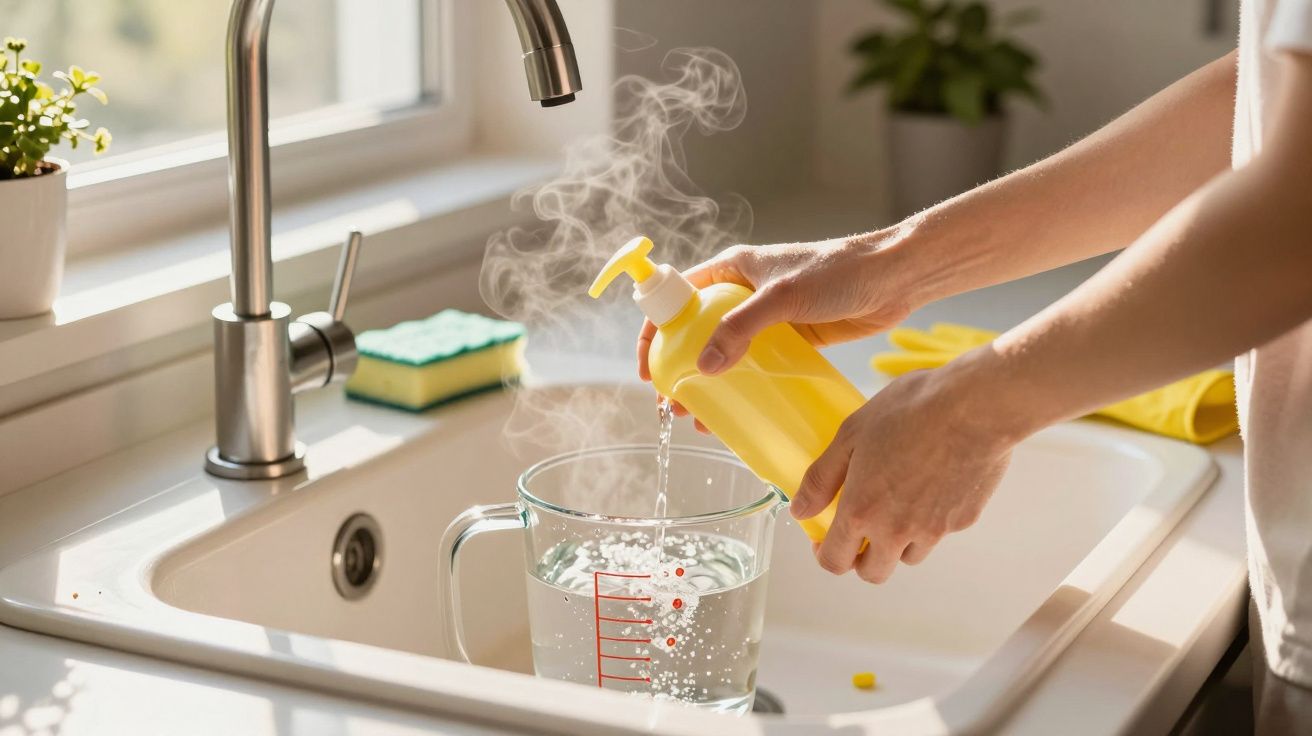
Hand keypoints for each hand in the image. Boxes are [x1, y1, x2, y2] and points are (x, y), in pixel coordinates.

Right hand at [637, 232, 922, 430]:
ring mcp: (768, 317)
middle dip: (680, 369)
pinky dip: (744, 388)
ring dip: (710, 385)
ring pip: (726, 353)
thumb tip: (705, 366)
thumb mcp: (783, 297)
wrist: (896, 277)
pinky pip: (758, 366)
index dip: (655, 331)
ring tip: (702, 419)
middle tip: (674, 404)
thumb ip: (741, 328)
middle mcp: (744, 291)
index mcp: (732, 269)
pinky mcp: (793, 339)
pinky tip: (739, 413)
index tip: (649, 369)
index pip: (676, 297)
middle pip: (697, 331)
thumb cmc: (840, 272)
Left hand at [789, 351, 1024, 581]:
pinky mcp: (964, 521)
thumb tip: (801, 510)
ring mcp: (934, 530)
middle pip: (874, 572)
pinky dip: (930, 520)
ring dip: (897, 543)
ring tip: (897, 502)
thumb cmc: (910, 411)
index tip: (825, 538)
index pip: (835, 561)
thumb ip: (821, 478)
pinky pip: (939, 532)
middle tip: (859, 530)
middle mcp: (897, 531)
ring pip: (909, 556)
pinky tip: (932, 484)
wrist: (975, 406)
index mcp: (862, 511)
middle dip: (861, 558)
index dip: (825, 555)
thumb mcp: (851, 434)